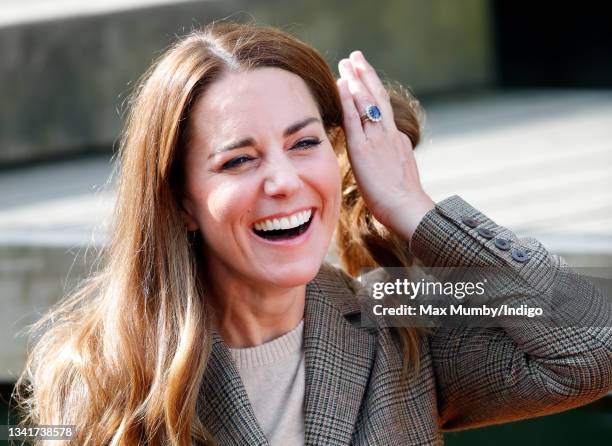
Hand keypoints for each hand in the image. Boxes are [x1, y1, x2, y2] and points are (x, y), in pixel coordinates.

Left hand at [336, 50, 434, 240]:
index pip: (382, 113)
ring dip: (355, 79)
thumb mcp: (400, 176)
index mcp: (398, 141)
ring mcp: (377, 139)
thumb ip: (392, 163)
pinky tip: (340, 84)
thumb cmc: (403, 202)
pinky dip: (347, 99)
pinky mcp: (363, 149)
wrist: (407, 208)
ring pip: (366, 102)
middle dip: (366, 75)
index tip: (364, 79)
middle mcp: (389, 135)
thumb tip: (386, 163)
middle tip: (356, 57)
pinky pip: (353, 118)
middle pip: (378, 97)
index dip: (372, 93)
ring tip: (347, 62)